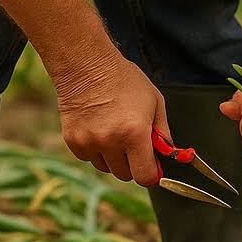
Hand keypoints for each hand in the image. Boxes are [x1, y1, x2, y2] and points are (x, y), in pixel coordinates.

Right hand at [54, 49, 169, 186]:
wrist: (88, 65)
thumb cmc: (125, 80)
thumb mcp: (154, 101)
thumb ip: (163, 132)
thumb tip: (168, 154)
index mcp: (135, 133)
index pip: (145, 176)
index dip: (151, 173)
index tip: (152, 166)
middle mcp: (111, 142)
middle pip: (125, 175)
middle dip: (133, 163)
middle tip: (133, 142)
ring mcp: (89, 143)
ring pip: (106, 168)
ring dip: (113, 157)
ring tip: (114, 130)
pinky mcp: (73, 141)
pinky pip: (88, 158)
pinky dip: (95, 149)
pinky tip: (98, 127)